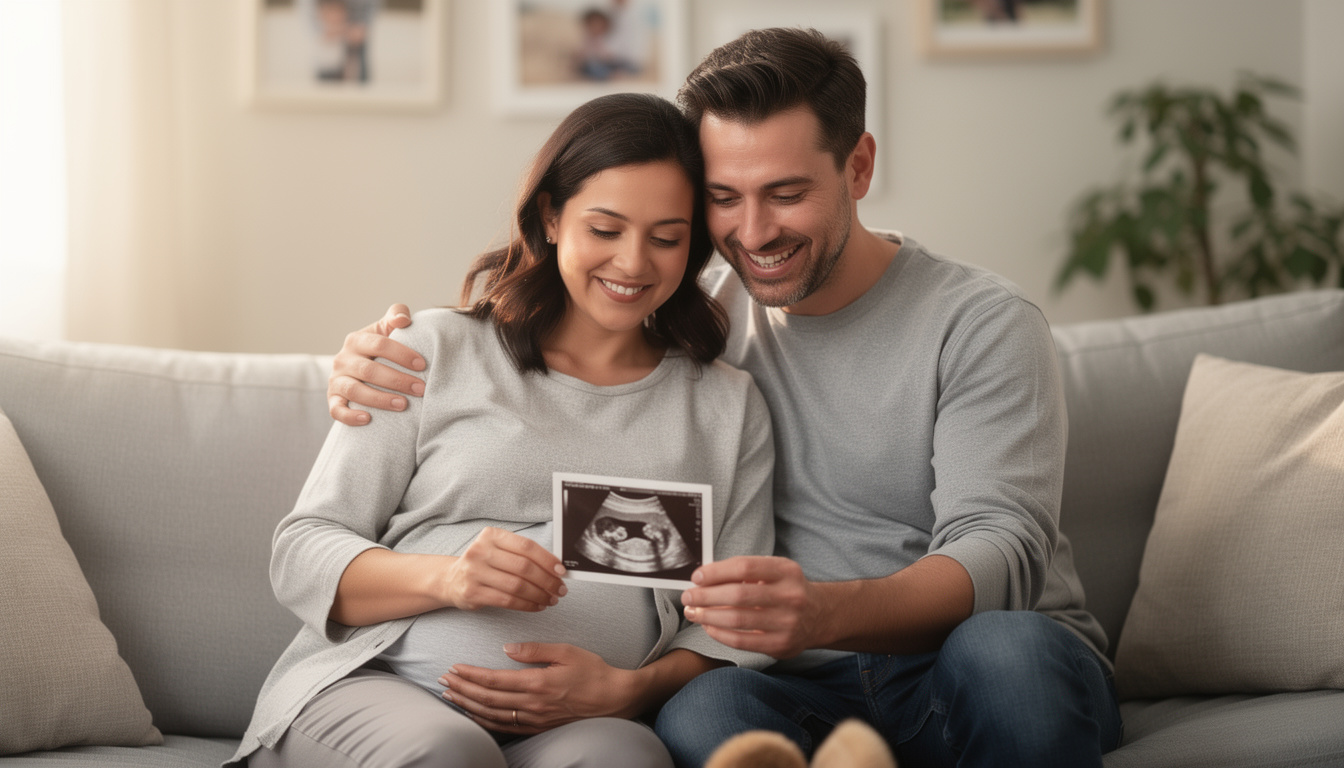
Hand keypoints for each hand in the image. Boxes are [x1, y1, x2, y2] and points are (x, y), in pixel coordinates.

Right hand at [328, 303, 425, 425]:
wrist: (360, 367)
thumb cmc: (380, 348)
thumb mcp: (386, 329)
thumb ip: (396, 316)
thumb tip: (403, 320)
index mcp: (356, 340)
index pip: (379, 344)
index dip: (401, 354)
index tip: (422, 365)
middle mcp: (342, 359)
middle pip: (369, 370)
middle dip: (397, 380)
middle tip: (421, 389)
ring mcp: (336, 380)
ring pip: (355, 391)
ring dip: (380, 399)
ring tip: (403, 405)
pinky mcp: (333, 399)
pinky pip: (336, 410)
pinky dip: (350, 416)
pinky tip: (368, 419)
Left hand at [438, 643, 638, 733]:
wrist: (614, 699)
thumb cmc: (593, 672)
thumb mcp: (567, 651)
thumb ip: (535, 650)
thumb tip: (507, 648)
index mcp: (537, 683)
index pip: (494, 680)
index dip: (470, 675)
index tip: (454, 667)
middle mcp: (532, 704)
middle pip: (487, 699)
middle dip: (462, 689)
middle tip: (443, 680)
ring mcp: (535, 719)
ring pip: (492, 715)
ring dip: (468, 705)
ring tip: (451, 696)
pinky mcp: (539, 727)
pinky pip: (506, 727)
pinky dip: (485, 721)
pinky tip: (475, 714)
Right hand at [443, 527, 567, 611]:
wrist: (451, 580)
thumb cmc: (483, 564)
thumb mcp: (498, 550)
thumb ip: (522, 555)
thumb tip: (556, 567)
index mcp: (491, 536)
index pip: (526, 546)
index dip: (547, 559)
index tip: (561, 571)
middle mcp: (480, 551)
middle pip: (523, 567)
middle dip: (547, 580)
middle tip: (560, 589)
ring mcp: (474, 572)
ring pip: (517, 586)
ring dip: (539, 595)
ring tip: (551, 599)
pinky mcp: (472, 593)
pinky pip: (507, 601)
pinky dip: (527, 605)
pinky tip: (537, 605)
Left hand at [680, 556, 822, 658]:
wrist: (820, 616)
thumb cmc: (786, 590)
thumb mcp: (775, 572)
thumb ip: (746, 572)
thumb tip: (704, 578)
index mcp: (786, 571)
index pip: (745, 567)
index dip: (716, 571)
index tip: (697, 577)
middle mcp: (790, 596)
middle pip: (738, 594)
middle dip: (706, 596)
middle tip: (688, 596)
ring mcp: (787, 622)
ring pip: (737, 619)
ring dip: (708, 616)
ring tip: (693, 612)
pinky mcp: (781, 645)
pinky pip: (742, 641)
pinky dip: (720, 634)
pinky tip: (708, 626)